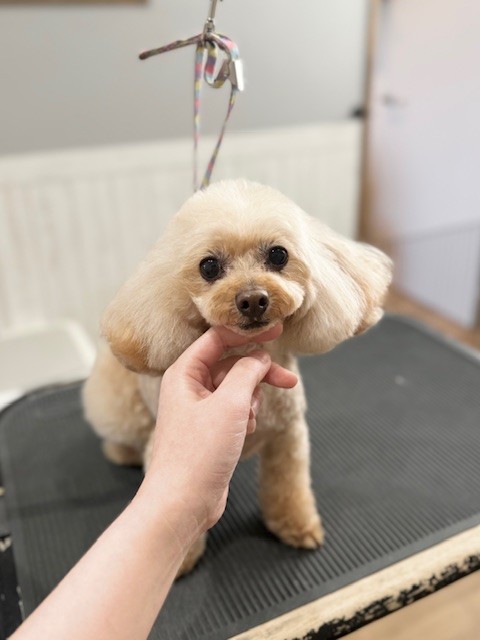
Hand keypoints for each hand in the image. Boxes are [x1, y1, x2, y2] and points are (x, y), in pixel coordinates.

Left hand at [140, 324, 296, 535]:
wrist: (183, 503)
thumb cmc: (198, 453)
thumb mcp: (230, 404)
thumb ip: (247, 372)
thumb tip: (259, 357)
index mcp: (184, 373)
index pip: (218, 338)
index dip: (249, 333)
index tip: (277, 331)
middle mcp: (189, 387)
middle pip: (232, 364)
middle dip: (258, 374)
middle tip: (289, 380)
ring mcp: (199, 408)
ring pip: (236, 388)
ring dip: (250, 400)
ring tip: (247, 420)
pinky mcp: (209, 429)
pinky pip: (234, 409)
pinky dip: (245, 416)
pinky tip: (244, 433)